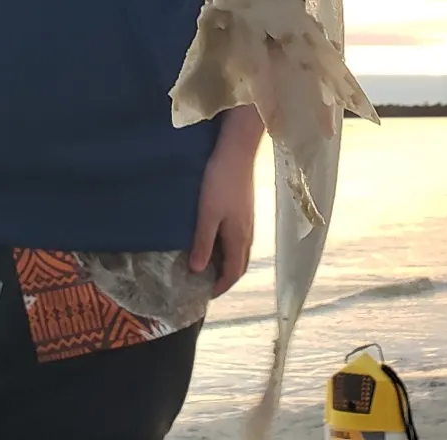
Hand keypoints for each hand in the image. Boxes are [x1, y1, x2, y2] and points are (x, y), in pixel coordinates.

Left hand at [189, 135, 258, 298]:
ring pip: (239, 251)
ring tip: (208, 264)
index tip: (206, 295)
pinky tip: (215, 239)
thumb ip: (203, 242)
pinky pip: (238, 238)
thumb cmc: (220, 182)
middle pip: (239, 264)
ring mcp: (248, 220)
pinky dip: (228, 247)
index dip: (221, 286)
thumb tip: (198, 270)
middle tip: (207, 284)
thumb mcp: (207, 214)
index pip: (233, 272)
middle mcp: (247, 233)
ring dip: (227, 262)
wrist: (236, 152)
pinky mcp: (244, 209)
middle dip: (226, 278)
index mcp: (239, 238)